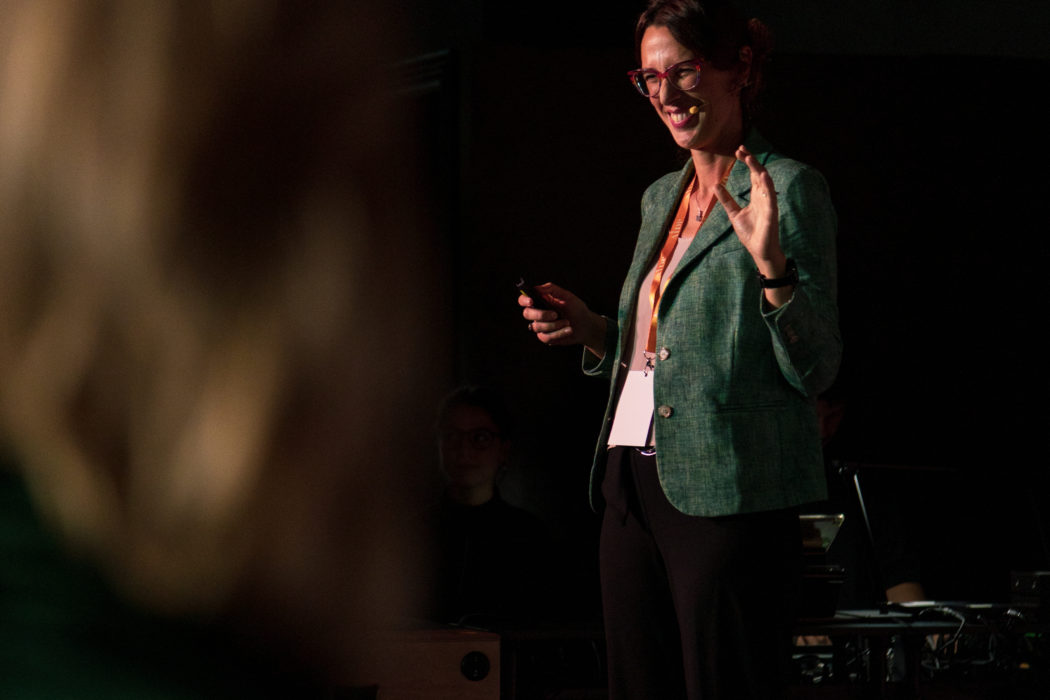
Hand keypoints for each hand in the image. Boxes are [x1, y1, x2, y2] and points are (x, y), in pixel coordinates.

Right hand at [519, 282, 604, 353]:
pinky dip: (559, 333)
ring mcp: (541, 326)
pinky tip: (568, 330)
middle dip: (541, 315)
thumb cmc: (576, 309)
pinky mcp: (545, 337)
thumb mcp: (567, 296)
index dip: (524, 300)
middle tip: (556, 314)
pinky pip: (546, 337)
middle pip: (527, 314)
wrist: (586, 326)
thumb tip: (537, 288)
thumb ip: (552, 289)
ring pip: (537, 327)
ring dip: (554, 325)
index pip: (524, 299)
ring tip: (567, 322)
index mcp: (540, 301)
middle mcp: (538, 313)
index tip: (531, 301)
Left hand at [714, 145, 785, 277]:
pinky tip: (764, 176)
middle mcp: (763, 197)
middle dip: (751, 161)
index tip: (738, 150)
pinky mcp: (771, 213)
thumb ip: (726, 200)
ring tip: (750, 158)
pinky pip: (771, 197)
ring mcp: (768, 204)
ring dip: (758, 170)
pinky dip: (768, 186)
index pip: (752, 175)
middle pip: (758, 175)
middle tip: (741, 149)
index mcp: (755, 197)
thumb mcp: (734, 214)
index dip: (747, 162)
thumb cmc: (750, 233)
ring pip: (765, 182)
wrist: (759, 250)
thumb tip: (716, 185)